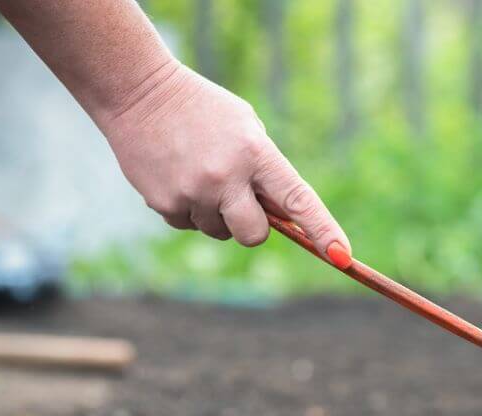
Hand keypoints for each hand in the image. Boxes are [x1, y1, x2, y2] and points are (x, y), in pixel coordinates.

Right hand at [96, 60, 350, 263]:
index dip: (323, 230)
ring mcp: (192, 192)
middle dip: (251, 227)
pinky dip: (187, 210)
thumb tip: (282, 220)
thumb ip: (266, 170)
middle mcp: (226, 177)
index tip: (343, 256)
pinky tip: (177, 177)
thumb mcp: (247, 128)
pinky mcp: (163, 203)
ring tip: (199, 174)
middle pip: (254, 235)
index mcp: (255, 153)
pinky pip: (188, 226)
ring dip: (215, 214)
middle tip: (240, 201)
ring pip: (218, 231)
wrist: (138, 92)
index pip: (297, 200)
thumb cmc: (204, 111)